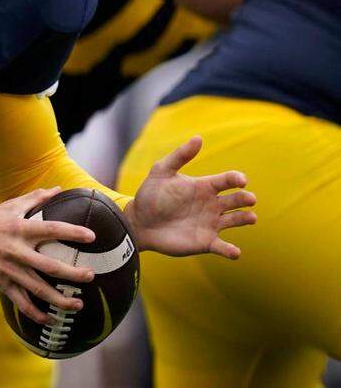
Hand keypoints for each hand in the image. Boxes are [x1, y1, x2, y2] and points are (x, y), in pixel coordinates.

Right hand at [0, 186, 95, 324]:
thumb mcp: (8, 206)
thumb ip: (34, 198)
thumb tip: (57, 189)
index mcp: (20, 230)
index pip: (51, 229)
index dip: (72, 233)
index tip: (92, 237)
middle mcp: (17, 251)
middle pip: (50, 266)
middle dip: (73, 274)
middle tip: (90, 275)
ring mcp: (10, 270)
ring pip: (39, 289)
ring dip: (60, 300)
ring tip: (78, 305)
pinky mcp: (2, 284)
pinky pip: (22, 303)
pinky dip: (36, 314)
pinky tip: (50, 319)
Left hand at [125, 135, 256, 258]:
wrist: (139, 222)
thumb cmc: (151, 195)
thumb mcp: (161, 172)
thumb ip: (180, 156)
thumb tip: (198, 137)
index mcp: (204, 187)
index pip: (226, 180)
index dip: (236, 179)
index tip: (241, 180)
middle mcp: (212, 205)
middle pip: (236, 200)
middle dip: (245, 198)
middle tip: (249, 199)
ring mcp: (211, 223)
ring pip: (236, 220)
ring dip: (245, 218)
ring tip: (251, 217)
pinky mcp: (206, 242)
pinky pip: (223, 247)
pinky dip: (231, 250)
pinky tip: (235, 252)